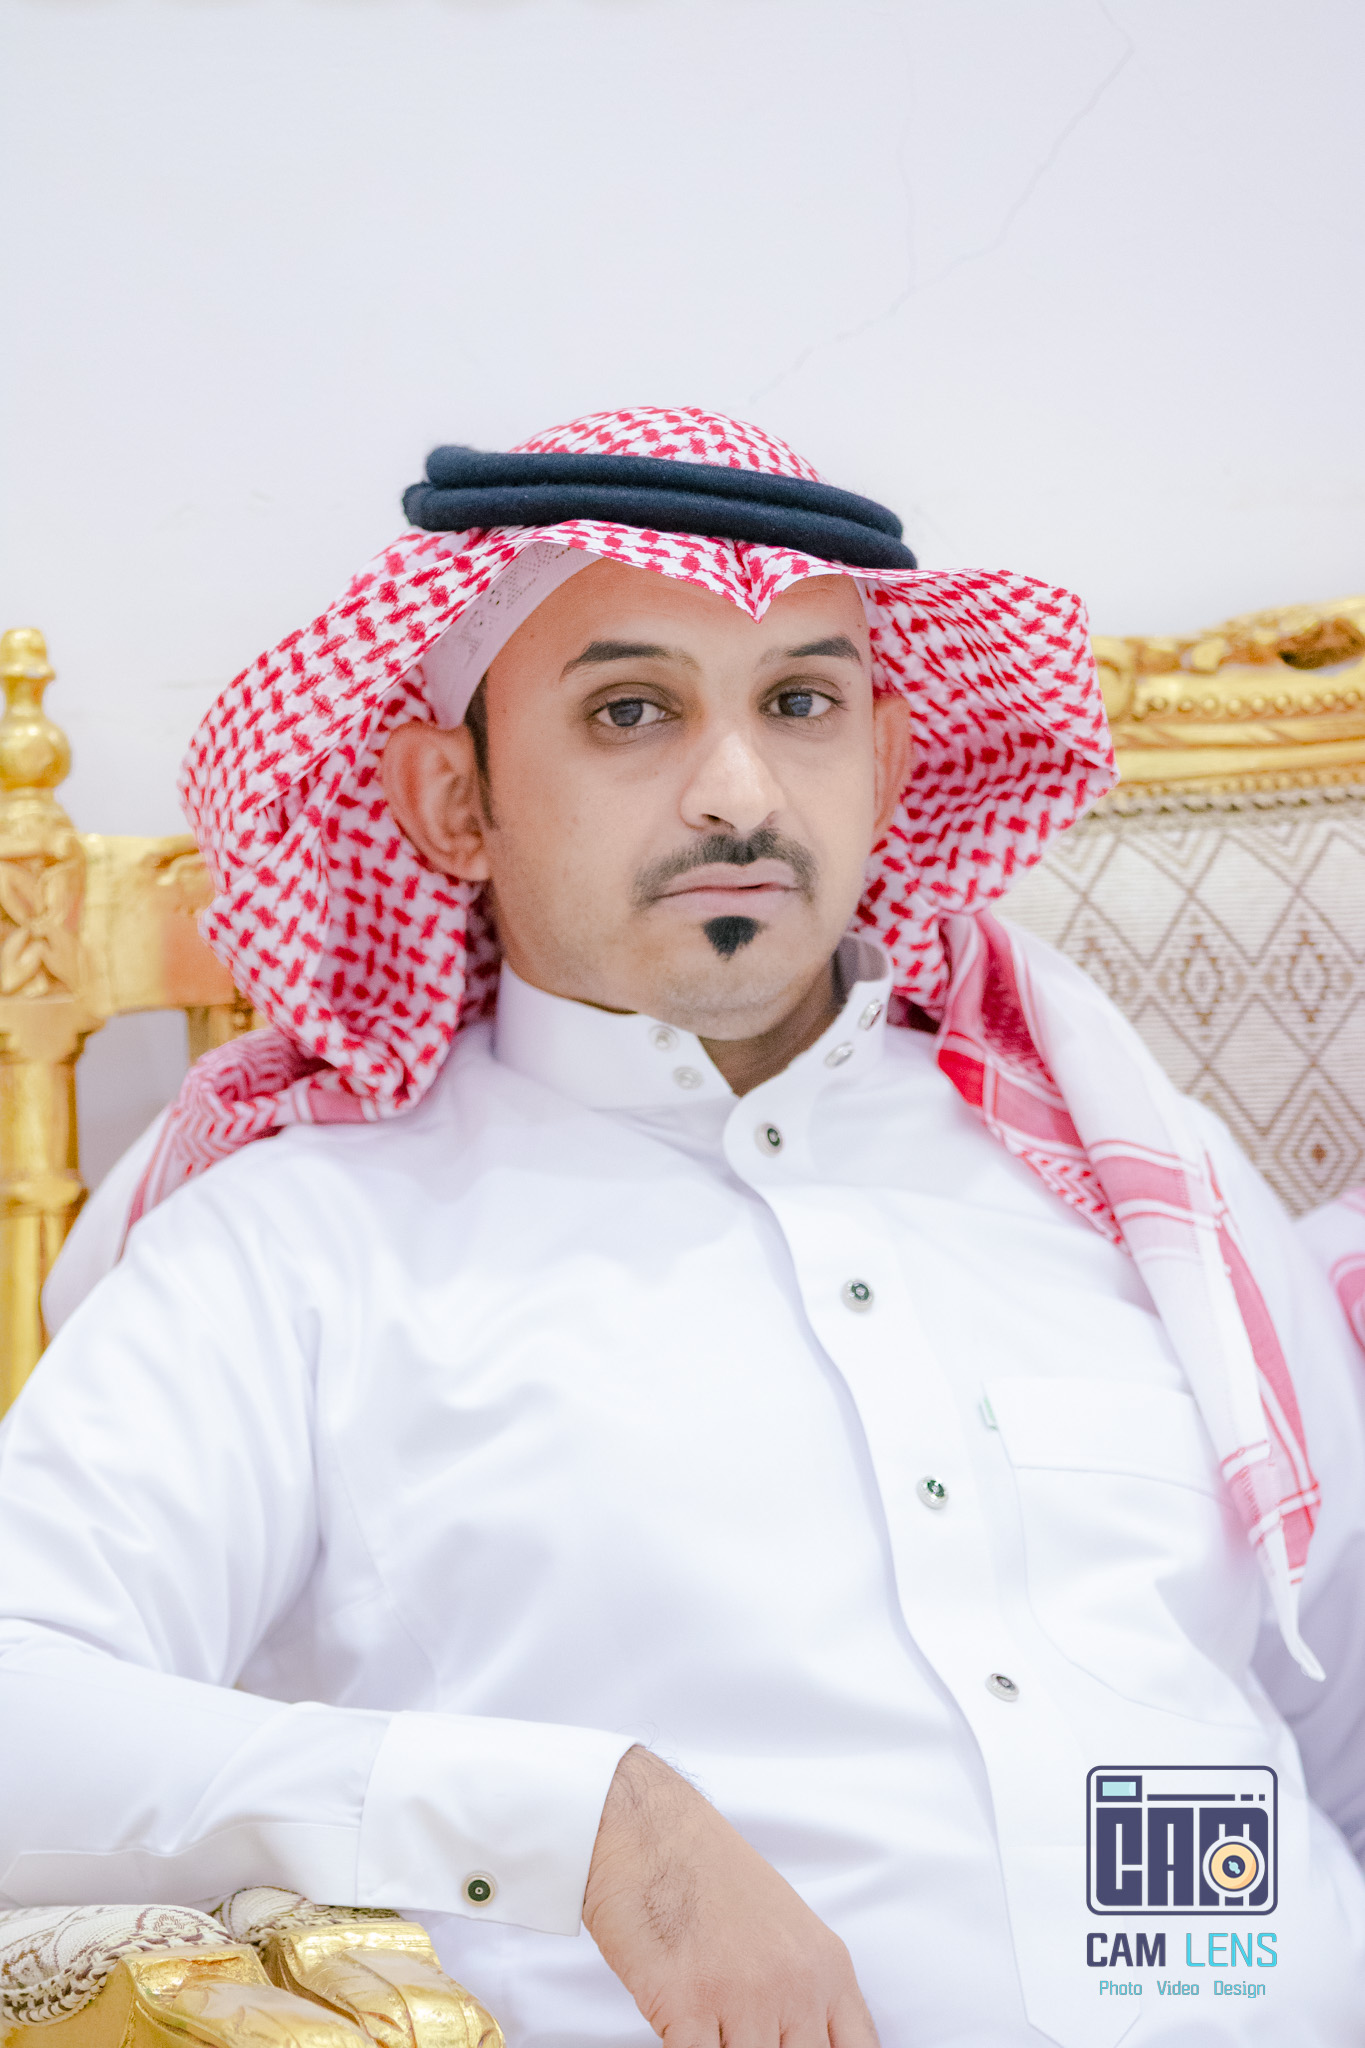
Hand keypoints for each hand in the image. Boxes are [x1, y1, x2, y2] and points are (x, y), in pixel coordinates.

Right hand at [582, 1745, 879, 2047]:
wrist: (648, 1828)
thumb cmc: (708, 1875)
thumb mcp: (787, 1928)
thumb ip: (807, 1995)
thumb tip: (807, 2042)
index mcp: (827, 1968)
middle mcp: (795, 1985)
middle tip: (744, 2037)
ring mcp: (744, 1996)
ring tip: (712, 2030)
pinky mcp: (687, 2003)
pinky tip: (679, 2033)